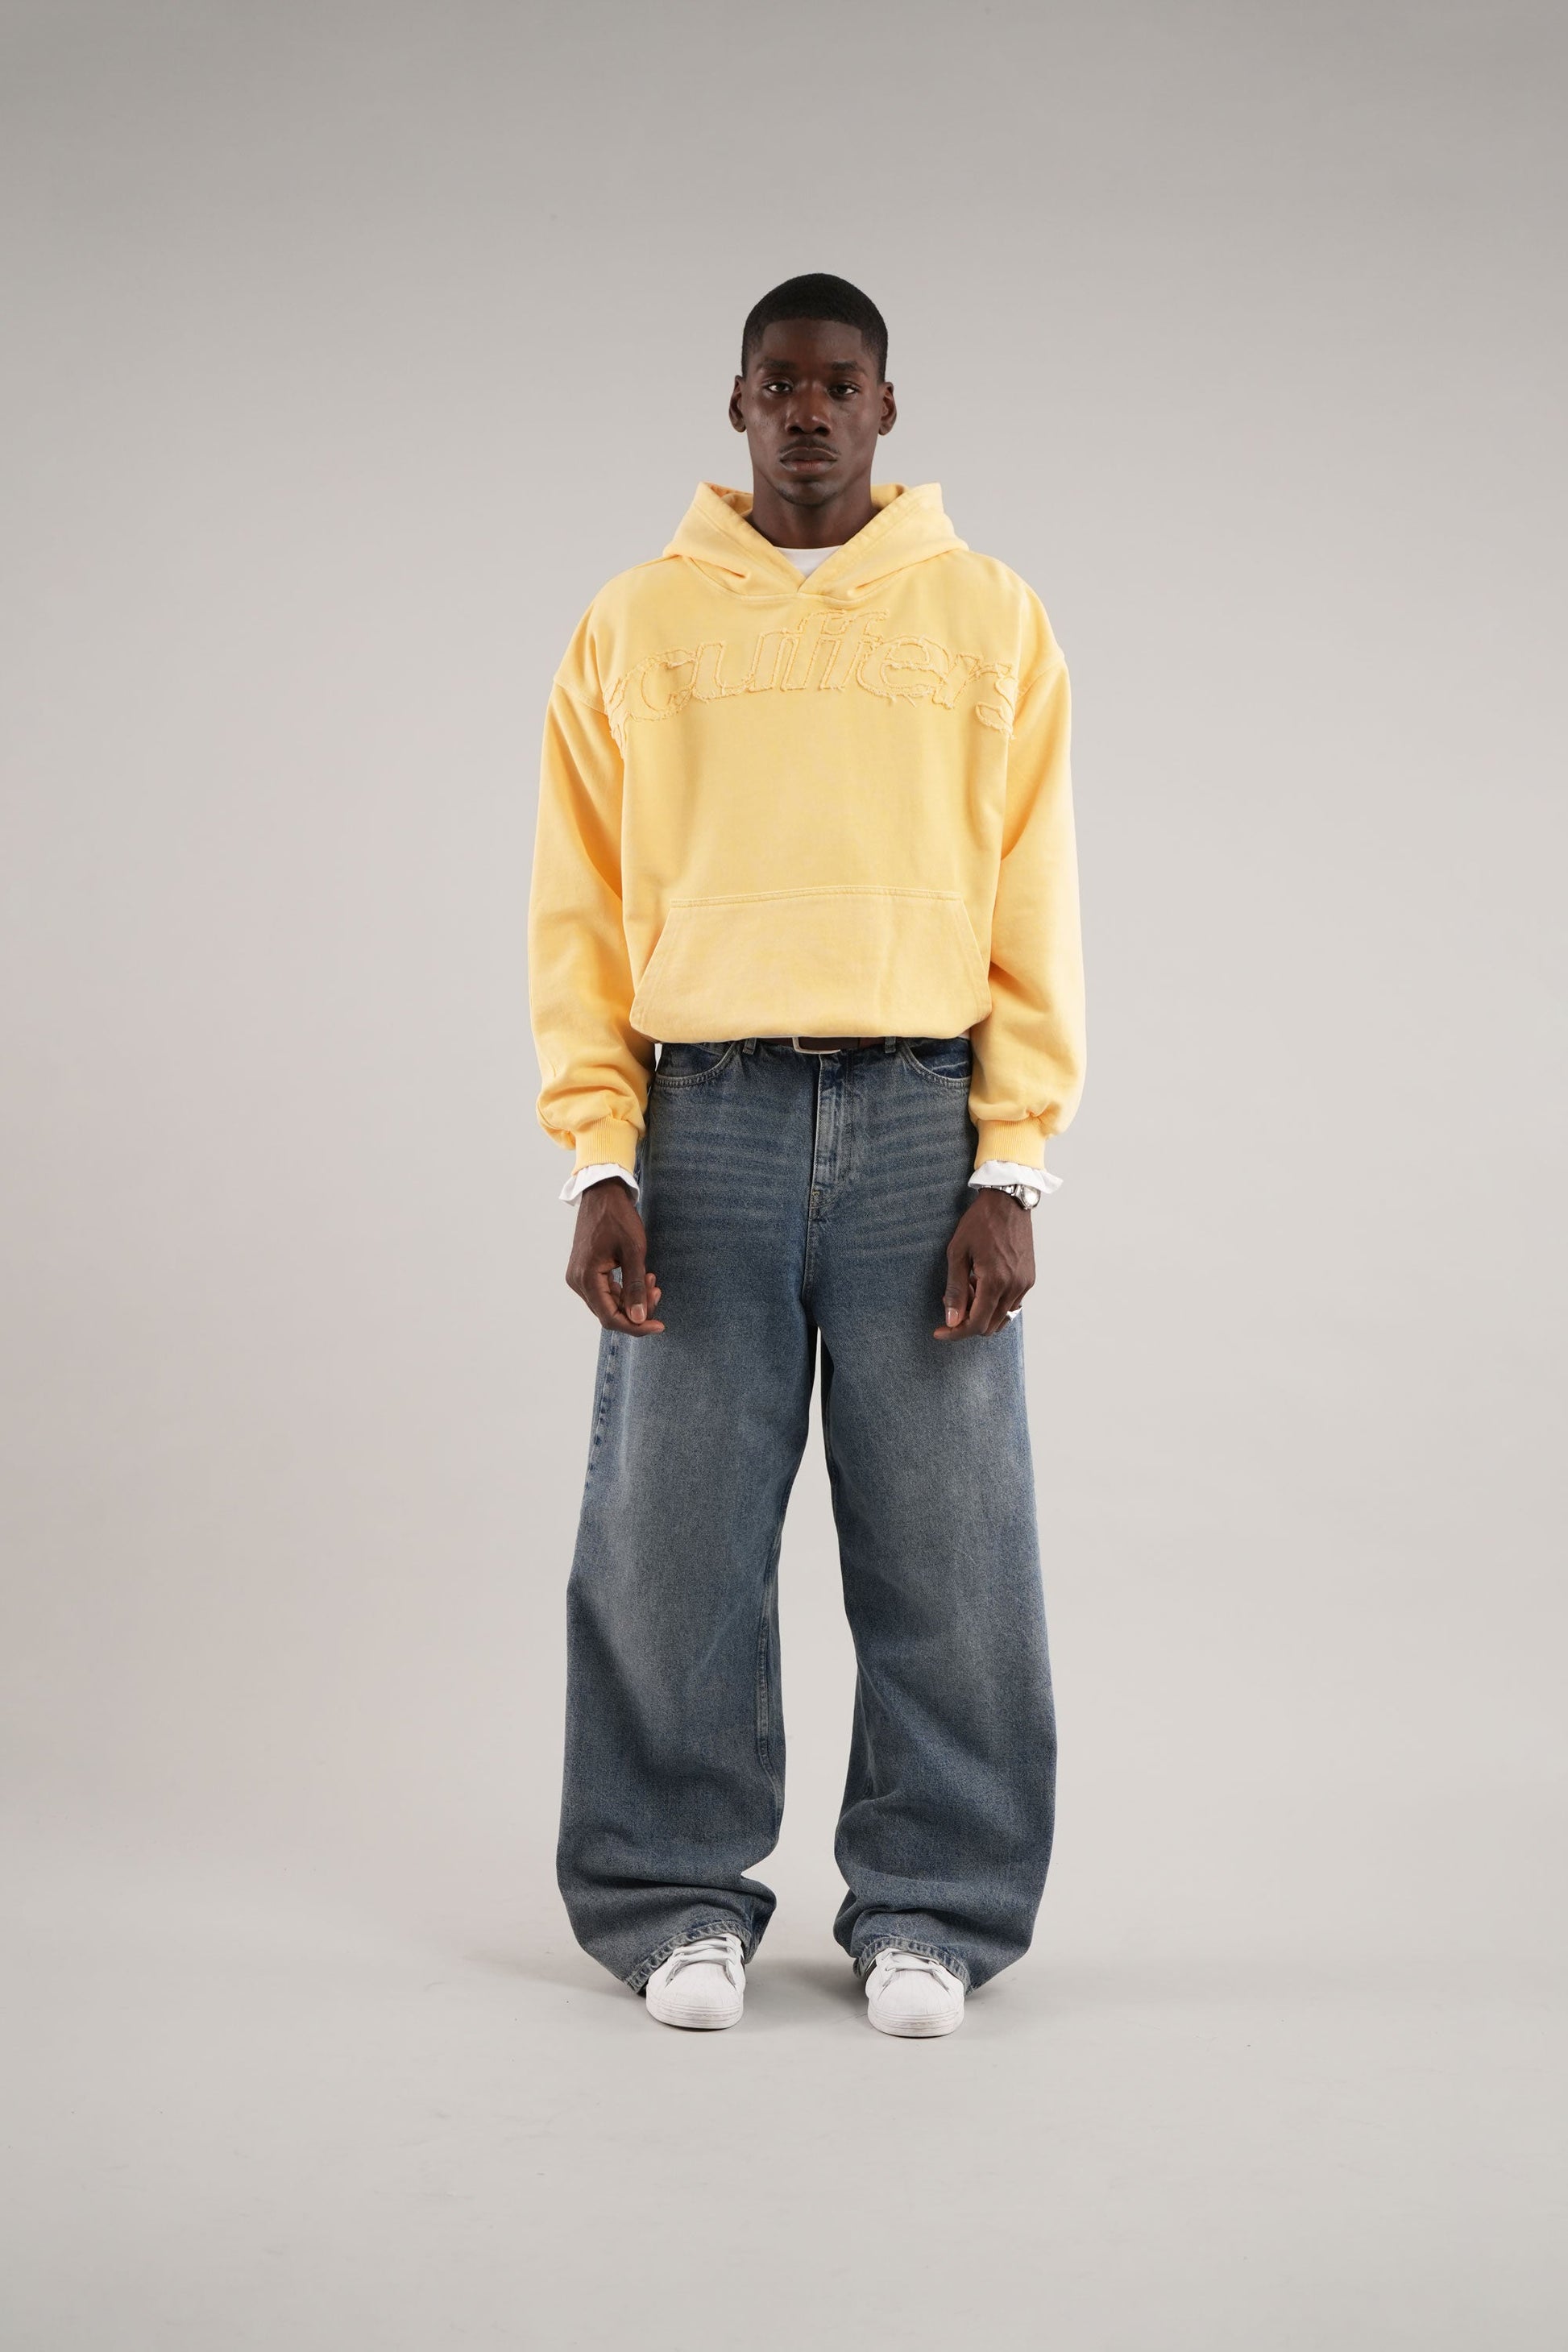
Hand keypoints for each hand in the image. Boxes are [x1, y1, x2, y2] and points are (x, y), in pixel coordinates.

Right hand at [566, 1179, 664, 1335]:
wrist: (602, 1194)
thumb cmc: (618, 1218)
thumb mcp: (634, 1252)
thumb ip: (635, 1287)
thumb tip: (639, 1319)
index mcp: (586, 1278)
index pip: (611, 1317)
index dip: (636, 1326)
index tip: (659, 1325)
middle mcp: (577, 1281)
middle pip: (609, 1313)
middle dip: (637, 1309)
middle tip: (657, 1291)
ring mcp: (578, 1277)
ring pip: (608, 1304)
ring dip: (632, 1299)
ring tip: (651, 1280)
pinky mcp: (584, 1272)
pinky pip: (605, 1292)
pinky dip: (624, 1290)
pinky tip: (642, 1277)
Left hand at [933, 1189, 1034, 1339]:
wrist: (1008, 1201)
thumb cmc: (980, 1223)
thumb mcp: (958, 1253)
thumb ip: (954, 1289)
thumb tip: (951, 1320)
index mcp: (995, 1282)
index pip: (976, 1324)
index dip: (955, 1332)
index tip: (940, 1331)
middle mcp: (1014, 1287)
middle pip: (989, 1325)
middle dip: (966, 1321)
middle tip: (951, 1301)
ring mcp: (1025, 1284)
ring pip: (1001, 1317)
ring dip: (981, 1312)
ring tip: (967, 1287)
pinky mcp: (1029, 1279)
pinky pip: (1011, 1304)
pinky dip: (994, 1303)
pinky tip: (981, 1282)